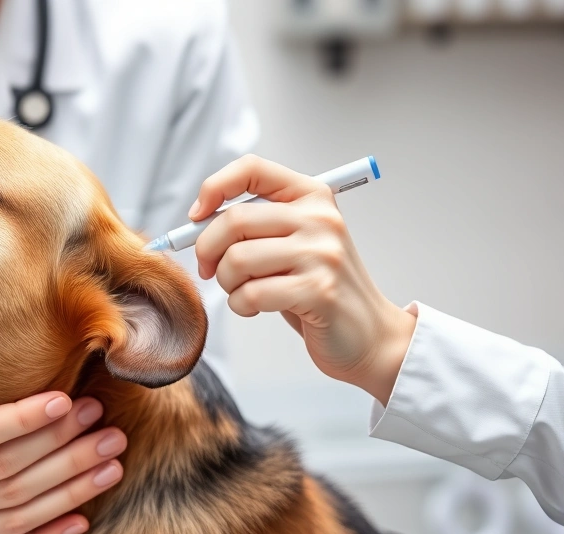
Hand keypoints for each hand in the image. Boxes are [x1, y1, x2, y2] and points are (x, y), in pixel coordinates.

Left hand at [189, 155, 416, 403]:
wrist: (367, 334)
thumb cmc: (316, 287)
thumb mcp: (290, 242)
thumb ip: (253, 225)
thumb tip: (196, 222)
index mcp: (311, 195)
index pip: (251, 168)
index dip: (213, 188)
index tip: (196, 218)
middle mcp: (320, 218)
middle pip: (234, 220)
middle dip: (207, 250)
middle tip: (210, 270)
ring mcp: (323, 253)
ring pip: (237, 259)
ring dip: (227, 283)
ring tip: (244, 292)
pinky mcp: (319, 290)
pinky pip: (251, 294)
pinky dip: (241, 305)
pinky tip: (256, 308)